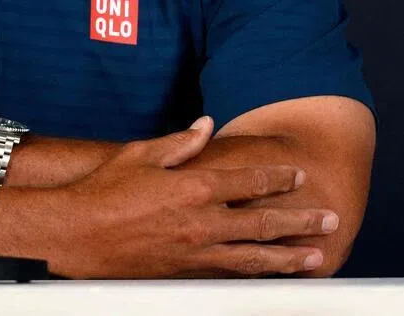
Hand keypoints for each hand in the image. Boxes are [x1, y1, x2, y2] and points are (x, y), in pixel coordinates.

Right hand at [57, 116, 337, 277]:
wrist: (74, 235)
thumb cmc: (105, 191)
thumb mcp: (143, 154)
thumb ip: (180, 142)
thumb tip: (206, 125)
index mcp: (194, 187)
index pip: (248, 181)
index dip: (277, 178)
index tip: (299, 176)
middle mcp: (202, 222)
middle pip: (262, 222)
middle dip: (300, 220)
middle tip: (330, 221)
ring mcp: (195, 254)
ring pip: (253, 257)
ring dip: (288, 256)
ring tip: (316, 258)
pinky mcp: (184, 276)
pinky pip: (228, 276)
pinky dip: (254, 275)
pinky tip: (271, 277)